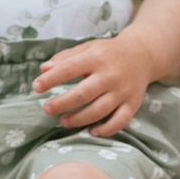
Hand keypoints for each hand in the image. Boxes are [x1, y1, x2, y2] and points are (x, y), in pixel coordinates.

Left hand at [34, 34, 161, 137]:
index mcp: (97, 57)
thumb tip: (43, 69)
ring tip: (63, 121)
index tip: (36, 87)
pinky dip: (105, 130)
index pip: (69, 69)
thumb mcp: (88, 48)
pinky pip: (119, 122)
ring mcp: (123, 91)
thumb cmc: (108, 52)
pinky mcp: (132, 103)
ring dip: (78, 119)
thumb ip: (65, 58)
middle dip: (61, 104)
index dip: (50, 79)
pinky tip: (91, 131)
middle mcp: (111, 75)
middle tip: (46, 109)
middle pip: (82, 94)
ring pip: (98, 111)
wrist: (143, 54)